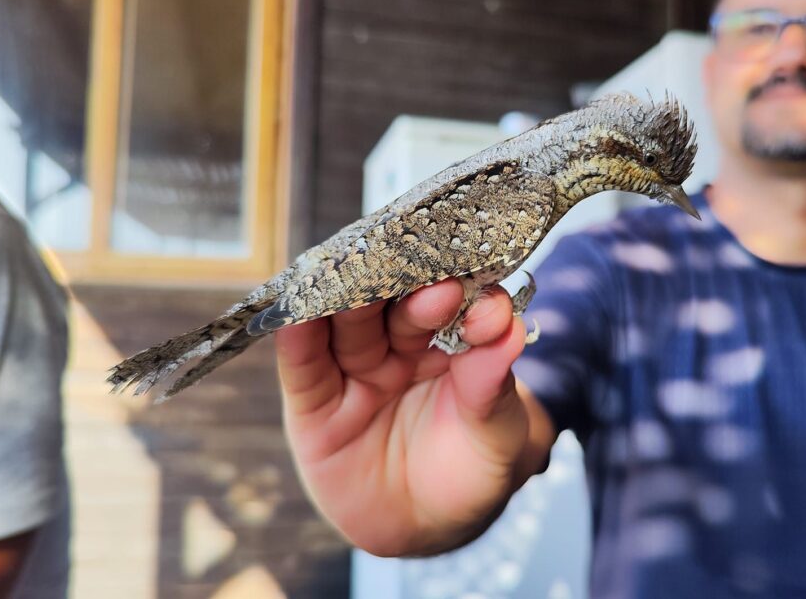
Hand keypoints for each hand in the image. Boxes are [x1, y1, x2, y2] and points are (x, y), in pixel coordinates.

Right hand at [276, 279, 546, 556]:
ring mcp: (354, 370)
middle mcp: (399, 345)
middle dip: (404, 292)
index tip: (466, 283)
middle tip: (415, 284)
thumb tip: (508, 324)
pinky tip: (297, 312)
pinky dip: (298, 338)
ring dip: (348, 301)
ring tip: (351, 276)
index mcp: (449, 343)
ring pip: (347, 327)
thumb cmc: (469, 471)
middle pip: (395, 308)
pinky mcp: (314, 402)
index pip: (451, 307)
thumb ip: (493, 383)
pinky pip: (305, 366)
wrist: (424, 529)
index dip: (457, 293)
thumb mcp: (495, 434)